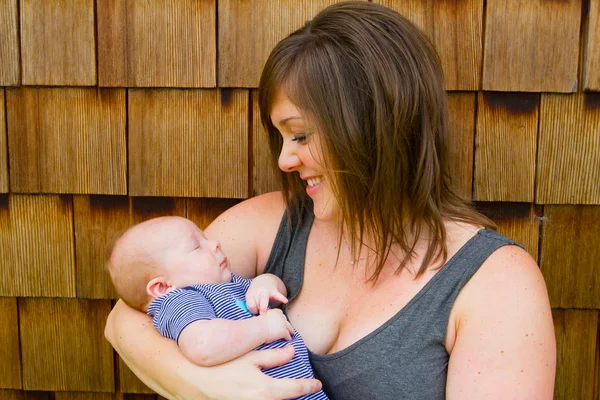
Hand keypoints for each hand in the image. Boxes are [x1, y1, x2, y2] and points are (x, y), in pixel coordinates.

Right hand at [193, 346, 322, 399]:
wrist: (193, 380)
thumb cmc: (222, 365)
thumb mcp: (249, 356)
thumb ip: (273, 356)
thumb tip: (291, 352)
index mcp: (265, 390)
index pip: (294, 389)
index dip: (308, 386)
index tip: (317, 383)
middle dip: (298, 395)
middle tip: (309, 388)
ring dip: (282, 396)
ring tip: (291, 391)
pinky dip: (270, 397)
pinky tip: (272, 393)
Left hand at [247, 285, 287, 315]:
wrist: (262, 281)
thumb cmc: (256, 294)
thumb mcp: (251, 298)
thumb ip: (253, 307)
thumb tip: (257, 318)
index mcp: (251, 295)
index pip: (250, 303)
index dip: (253, 310)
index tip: (256, 313)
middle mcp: (257, 292)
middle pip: (257, 300)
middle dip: (258, 308)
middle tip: (261, 315)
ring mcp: (266, 291)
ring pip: (264, 298)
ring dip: (264, 306)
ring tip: (266, 313)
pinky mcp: (274, 291)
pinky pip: (278, 294)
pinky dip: (282, 298)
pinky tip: (285, 301)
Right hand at [260, 309, 294, 342]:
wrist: (258, 328)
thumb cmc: (257, 324)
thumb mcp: (262, 317)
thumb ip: (266, 318)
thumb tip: (266, 322)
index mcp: (275, 312)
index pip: (280, 313)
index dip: (281, 318)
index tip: (281, 320)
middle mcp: (280, 316)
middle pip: (285, 320)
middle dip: (287, 324)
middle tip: (289, 327)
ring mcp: (283, 324)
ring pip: (289, 327)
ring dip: (290, 330)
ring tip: (291, 333)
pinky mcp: (283, 331)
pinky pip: (287, 335)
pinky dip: (288, 337)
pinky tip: (288, 339)